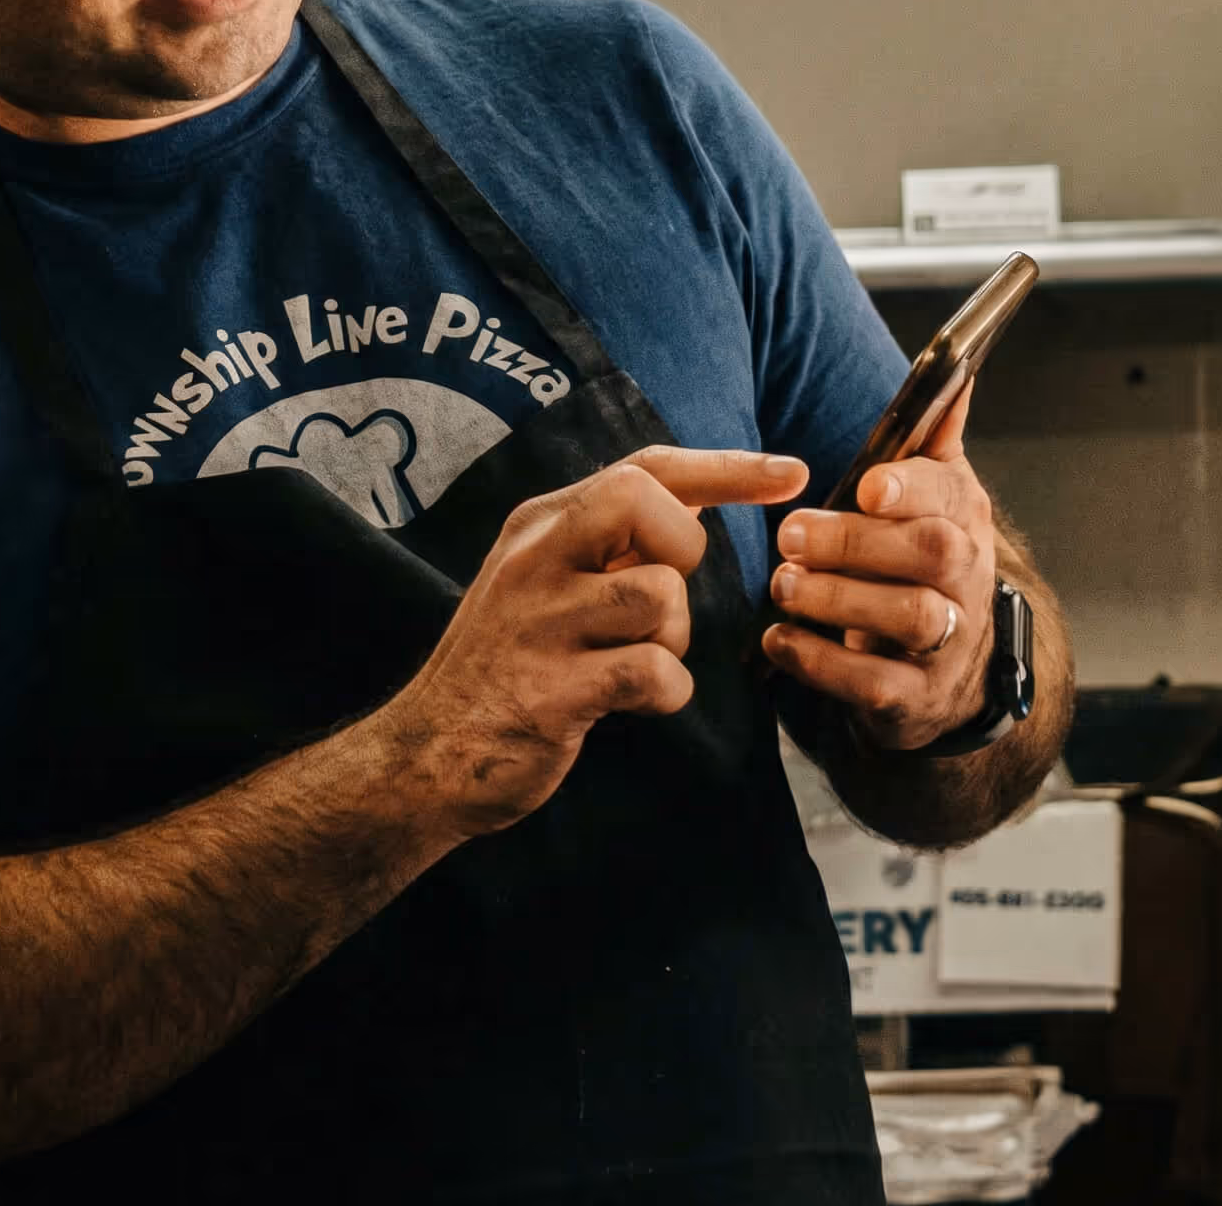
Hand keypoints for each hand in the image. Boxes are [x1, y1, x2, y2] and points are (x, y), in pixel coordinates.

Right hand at [379, 446, 808, 837]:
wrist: (429, 754)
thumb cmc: (507, 664)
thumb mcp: (544, 581)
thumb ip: (606, 544)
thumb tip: (694, 507)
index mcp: (539, 524)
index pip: (642, 468)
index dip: (725, 467)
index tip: (792, 473)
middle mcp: (535, 557)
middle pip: (641, 500)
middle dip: (682, 550)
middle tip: (656, 602)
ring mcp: (539, 620)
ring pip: (659, 593)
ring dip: (671, 637)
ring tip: (631, 661)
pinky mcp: (551, 687)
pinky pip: (655, 670)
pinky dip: (664, 692)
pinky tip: (631, 702)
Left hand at [760, 384, 995, 750]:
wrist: (948, 671)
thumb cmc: (917, 564)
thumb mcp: (933, 497)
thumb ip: (931, 438)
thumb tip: (956, 370)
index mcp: (962, 519)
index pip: (948, 496)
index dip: (910, 488)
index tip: (866, 486)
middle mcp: (967, 580)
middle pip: (932, 554)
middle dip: (856, 541)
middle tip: (789, 536)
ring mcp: (949, 644)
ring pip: (912, 618)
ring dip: (837, 599)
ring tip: (783, 586)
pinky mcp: (915, 698)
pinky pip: (875, 684)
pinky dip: (820, 663)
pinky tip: (777, 640)